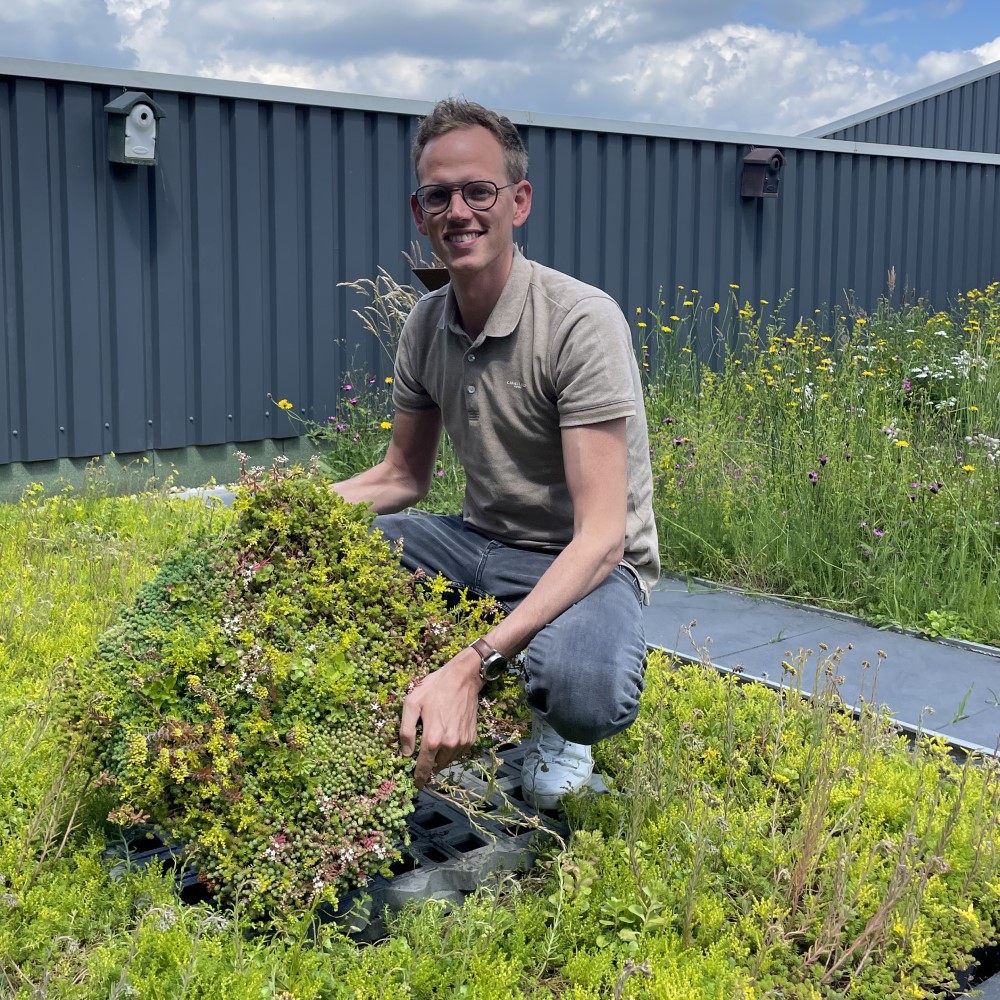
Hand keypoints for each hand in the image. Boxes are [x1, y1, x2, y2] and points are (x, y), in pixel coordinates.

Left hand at [399, 648, 481, 787]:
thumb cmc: (434, 688)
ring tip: (434, 744)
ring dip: (440, 758)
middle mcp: (449, 744)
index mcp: (433, 738)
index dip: (418, 778)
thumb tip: (406, 753)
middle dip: (429, 766)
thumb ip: (406, 731)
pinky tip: (446, 737)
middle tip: (422, 758)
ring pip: (448, 760)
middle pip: (437, 766)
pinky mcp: (471, 738)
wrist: (463, 678)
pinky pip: (458, 752)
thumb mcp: (412, 703)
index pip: (424, 767)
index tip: (415, 784)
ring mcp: (462, 742)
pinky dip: (451, 750)